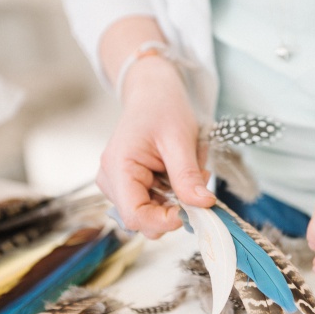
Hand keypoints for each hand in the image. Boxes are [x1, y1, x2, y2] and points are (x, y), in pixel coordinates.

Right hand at [97, 57, 215, 238]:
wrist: (153, 92)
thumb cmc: (162, 107)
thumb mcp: (180, 140)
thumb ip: (187, 176)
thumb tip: (203, 205)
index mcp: (117, 167)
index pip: (135, 216)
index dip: (165, 221)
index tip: (195, 211)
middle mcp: (111, 179)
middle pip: (144, 218)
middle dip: (176, 206)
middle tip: (197, 180)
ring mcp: (118, 183)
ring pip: (152, 212)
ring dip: (177, 199)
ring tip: (188, 168)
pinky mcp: (130, 183)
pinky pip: (154, 202)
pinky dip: (173, 193)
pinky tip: (179, 171)